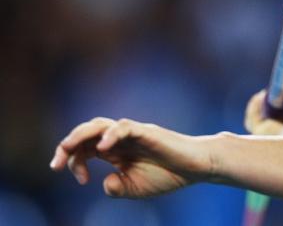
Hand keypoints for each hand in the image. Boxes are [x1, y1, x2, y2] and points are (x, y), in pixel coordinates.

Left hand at [50, 117, 210, 197]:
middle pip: (87, 132)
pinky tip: (102, 148)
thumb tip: (103, 182)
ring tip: (67, 148)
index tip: (79, 180)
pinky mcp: (146, 132)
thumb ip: (117, 188)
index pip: (85, 149)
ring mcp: (133, 133)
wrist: (195, 168)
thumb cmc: (169, 174)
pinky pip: (124, 127)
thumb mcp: (136, 188)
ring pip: (100, 124)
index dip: (74, 162)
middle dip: (67, 145)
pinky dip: (110, 135)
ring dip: (80, 135)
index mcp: (115, 150)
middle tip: (55, 164)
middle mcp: (120, 138)